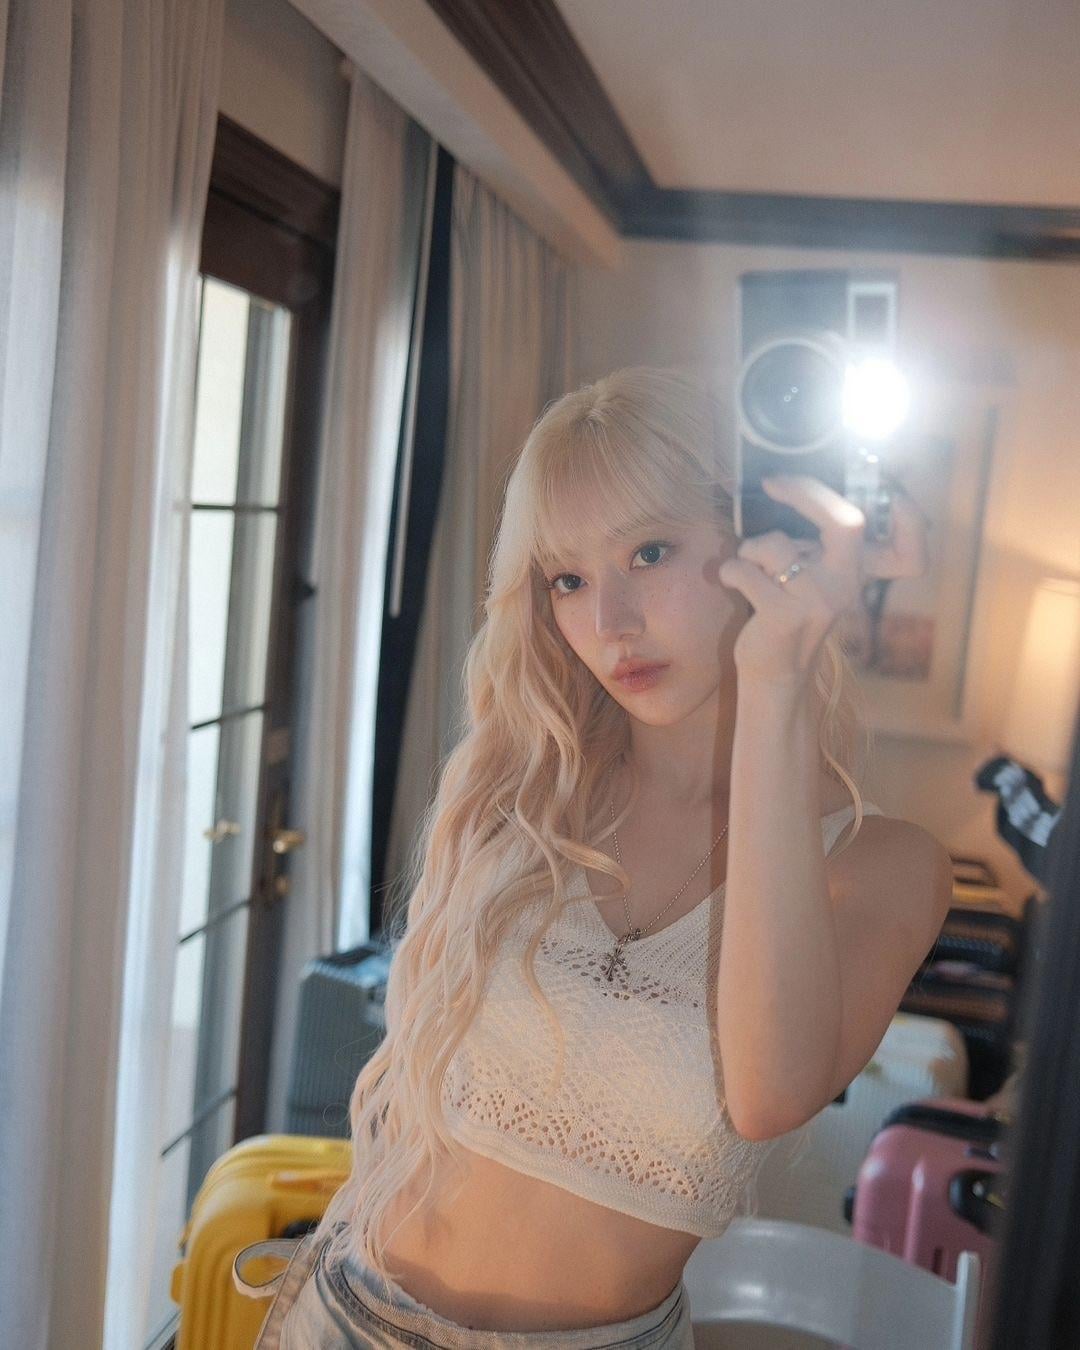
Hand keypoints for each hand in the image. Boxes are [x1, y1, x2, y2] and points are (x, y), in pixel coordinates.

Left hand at [717, 473, 930, 687]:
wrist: (775, 673)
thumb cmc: (791, 611)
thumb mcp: (819, 577)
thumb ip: (823, 543)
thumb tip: (799, 485)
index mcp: (859, 573)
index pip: (909, 551)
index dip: (911, 520)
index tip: (890, 491)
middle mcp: (846, 586)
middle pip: (848, 523)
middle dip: (806, 492)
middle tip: (773, 482)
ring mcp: (817, 602)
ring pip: (776, 545)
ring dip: (751, 547)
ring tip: (751, 565)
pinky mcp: (784, 617)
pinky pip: (745, 571)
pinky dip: (731, 570)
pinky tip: (734, 582)